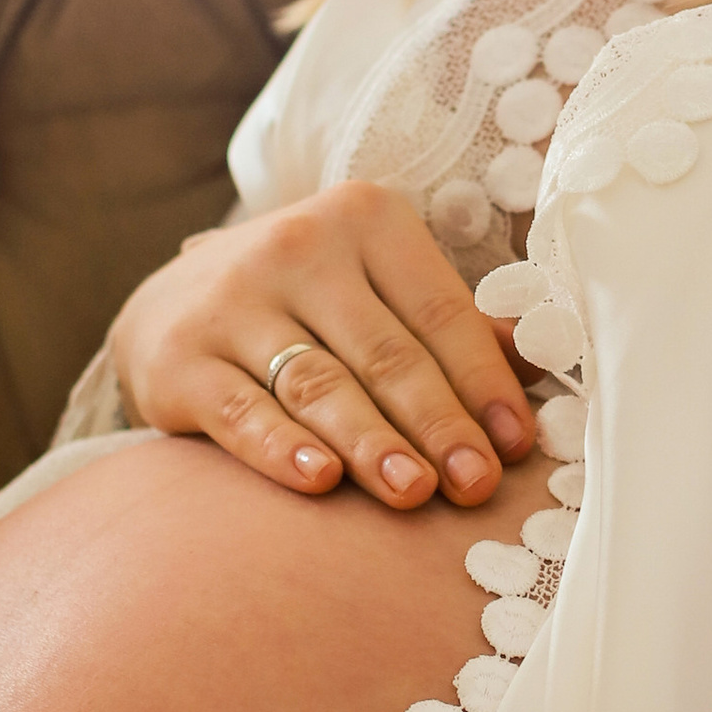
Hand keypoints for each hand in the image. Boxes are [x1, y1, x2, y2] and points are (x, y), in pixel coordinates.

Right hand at [110, 178, 533, 510]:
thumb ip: (452, 322)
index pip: (439, 309)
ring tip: (413, 493)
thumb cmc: (308, 303)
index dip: (482, 381)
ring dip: (372, 443)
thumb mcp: (377, 286)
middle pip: (385, 352)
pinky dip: (282, 449)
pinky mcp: (179, 357)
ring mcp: (231, 301)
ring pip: (318, 384)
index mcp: (364, 219)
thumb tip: (541, 359)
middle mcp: (296, 246)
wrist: (171, 302)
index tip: (515, 444)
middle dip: (437, 424)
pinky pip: (241, 413)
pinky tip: (321, 482)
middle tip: (474, 484)